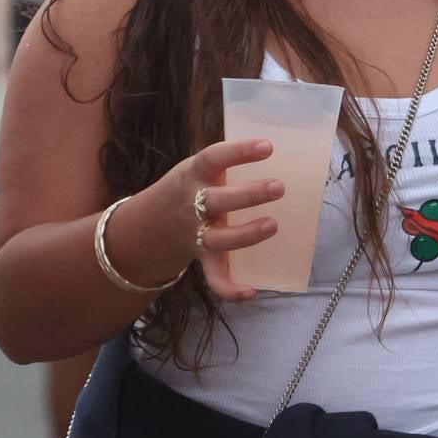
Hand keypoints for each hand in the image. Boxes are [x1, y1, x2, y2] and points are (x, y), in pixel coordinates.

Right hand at [129, 136, 284, 304]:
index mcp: (193, 174)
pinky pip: (213, 277)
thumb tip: (286, 153)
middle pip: (216, 201)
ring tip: (273, 225)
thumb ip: (229, 164)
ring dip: (245, 235)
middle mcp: (191, 203)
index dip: (239, 152)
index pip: (213, 158)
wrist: (151, 222)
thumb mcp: (198, 168)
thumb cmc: (191, 187)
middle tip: (280, 187)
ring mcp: (195, 233)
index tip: (267, 147)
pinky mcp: (201, 258)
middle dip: (248, 195)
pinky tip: (253, 290)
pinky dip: (230, 288)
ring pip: (217, 239)